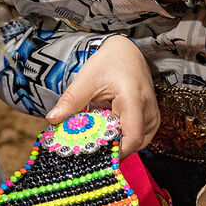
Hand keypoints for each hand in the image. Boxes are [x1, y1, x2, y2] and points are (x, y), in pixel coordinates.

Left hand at [45, 36, 158, 157]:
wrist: (128, 53)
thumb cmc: (110, 62)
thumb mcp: (87, 79)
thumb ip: (71, 101)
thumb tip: (52, 119)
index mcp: (134, 100)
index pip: (131, 139)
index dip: (113, 152)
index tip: (92, 153)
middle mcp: (149, 112)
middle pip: (131, 144)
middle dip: (109, 147)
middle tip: (89, 141)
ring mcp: (153, 118)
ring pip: (134, 144)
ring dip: (115, 141)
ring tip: (99, 129)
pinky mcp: (152, 121)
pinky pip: (137, 138)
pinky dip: (121, 136)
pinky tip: (109, 126)